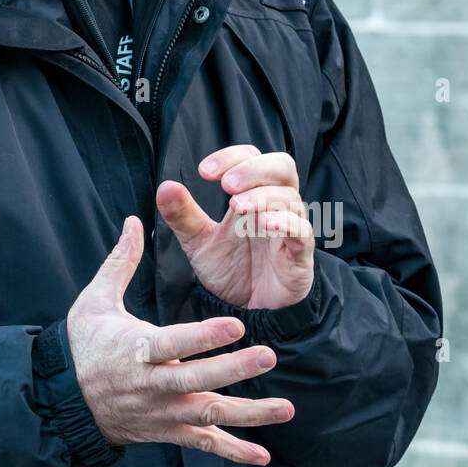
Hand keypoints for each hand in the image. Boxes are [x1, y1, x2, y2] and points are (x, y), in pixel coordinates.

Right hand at [66, 216, 293, 462]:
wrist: (64, 399)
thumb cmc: (82, 344)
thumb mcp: (95, 300)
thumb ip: (120, 261)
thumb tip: (133, 221)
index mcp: (135, 349)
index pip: (174, 343)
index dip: (204, 336)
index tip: (235, 324)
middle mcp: (151, 385)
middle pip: (197, 379)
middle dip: (235, 370)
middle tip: (269, 355)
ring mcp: (161, 412)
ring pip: (208, 414)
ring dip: (249, 414)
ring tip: (286, 408)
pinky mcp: (166, 431)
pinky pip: (202, 445)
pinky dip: (233, 451)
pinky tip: (262, 456)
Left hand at [155, 144, 314, 310]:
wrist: (246, 309)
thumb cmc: (229, 267)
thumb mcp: (198, 240)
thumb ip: (182, 214)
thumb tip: (165, 186)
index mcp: (252, 193)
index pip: (251, 157)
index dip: (231, 157)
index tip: (204, 172)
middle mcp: (275, 205)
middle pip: (282, 166)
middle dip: (254, 169)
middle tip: (226, 184)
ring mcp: (291, 228)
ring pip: (290, 197)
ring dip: (262, 196)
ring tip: (235, 207)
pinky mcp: (300, 255)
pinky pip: (303, 231)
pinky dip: (288, 223)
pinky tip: (266, 223)